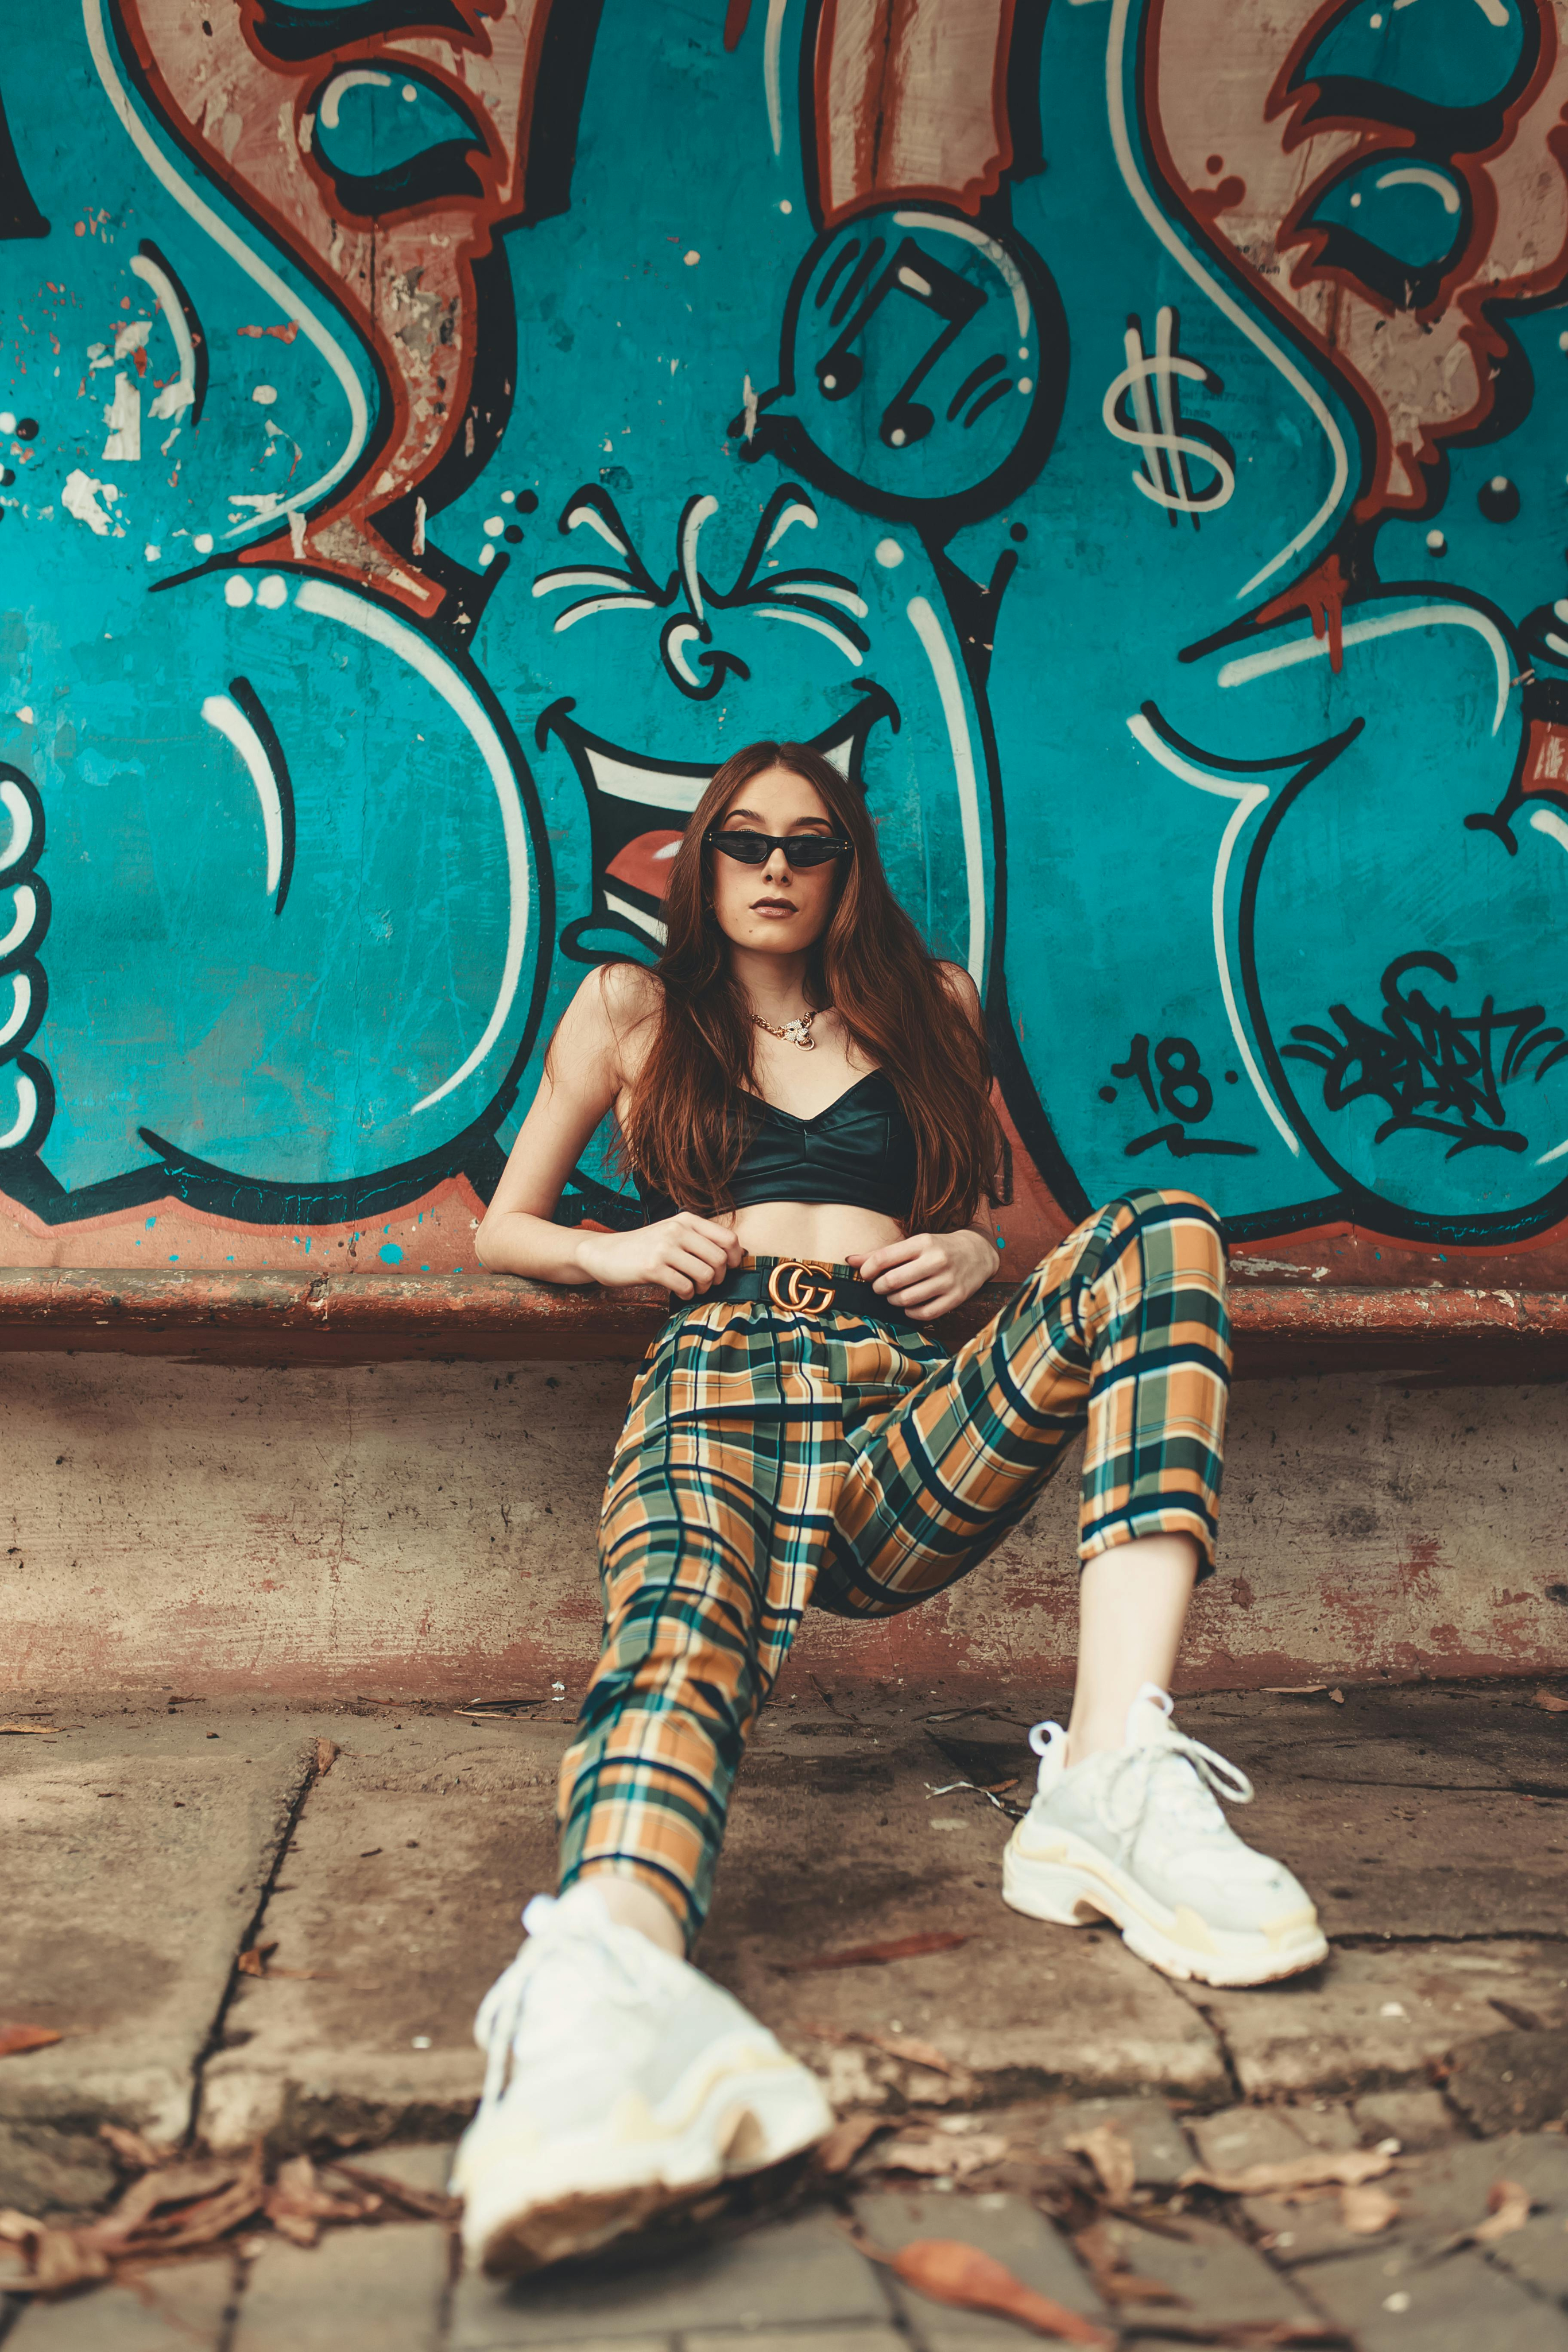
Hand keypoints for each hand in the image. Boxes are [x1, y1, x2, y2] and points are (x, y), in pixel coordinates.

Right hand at [575, 1212, 743, 1297]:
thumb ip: (700, 1239)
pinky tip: (679, 1290)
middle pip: (720, 1259)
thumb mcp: (672, 1233)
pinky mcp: (652, 1267)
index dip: (734, 1258)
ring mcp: (664, 1248)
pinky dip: (687, 1294)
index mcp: (686, 1220)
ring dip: (703, 1288)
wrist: (605, 1253)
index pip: (729, 1238)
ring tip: (693, 1287)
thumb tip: (738, 1255)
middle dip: (718, 1277)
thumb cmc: (645, 1247)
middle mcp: (677, 1230)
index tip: (726, 1269)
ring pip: (706, 1274)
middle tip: (706, 1282)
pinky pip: (685, 1286)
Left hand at [845, 1229, 999, 1320]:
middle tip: (880, 1287)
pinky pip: (924, 1314)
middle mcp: (936, 1260)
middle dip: (879, 1288)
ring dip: (893, 1301)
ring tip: (894, 1296)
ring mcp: (947, 1281)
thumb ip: (882, 1253)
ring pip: (906, 1300)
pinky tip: (910, 1305)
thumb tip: (849, 1261)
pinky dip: (910, 1312)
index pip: (883, 1258)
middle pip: (892, 1281)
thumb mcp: (913, 1244)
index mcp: (922, 1242)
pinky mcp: (956, 1298)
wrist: (977, 1253)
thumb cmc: (937, 1249)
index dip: (867, 1270)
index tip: (866, 1275)